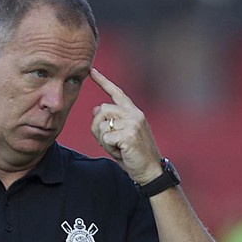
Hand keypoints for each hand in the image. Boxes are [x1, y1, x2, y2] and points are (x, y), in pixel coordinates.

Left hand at [90, 69, 162, 184]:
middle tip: (110, 142)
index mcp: (133, 112)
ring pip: (101, 125)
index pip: (116, 93)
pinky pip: (105, 138)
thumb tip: (96, 108)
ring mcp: (133, 123)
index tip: (91, 71)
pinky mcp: (130, 134)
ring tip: (118, 148)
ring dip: (104, 140)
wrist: (150, 171)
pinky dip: (108, 148)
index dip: (103, 81)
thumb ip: (110, 121)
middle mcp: (134, 114)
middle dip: (97, 128)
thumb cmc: (133, 154)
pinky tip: (121, 152)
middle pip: (102, 110)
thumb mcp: (119, 135)